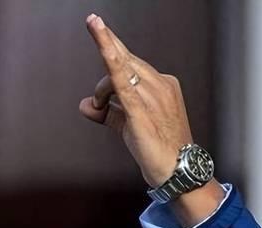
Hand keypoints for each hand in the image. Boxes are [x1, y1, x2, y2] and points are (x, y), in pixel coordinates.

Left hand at [79, 13, 193, 187]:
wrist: (177, 170)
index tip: (97, 23)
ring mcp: (153, 96)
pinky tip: (103, 47)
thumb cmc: (156, 147)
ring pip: (117, 74)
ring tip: (100, 106)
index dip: (111, 42)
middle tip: (92, 40)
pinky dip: (111, 65)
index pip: (130, 62)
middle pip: (122, 63)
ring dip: (101, 91)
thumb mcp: (127, 125)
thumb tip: (84, 105)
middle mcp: (159, 85)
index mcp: (161, 84)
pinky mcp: (141, 112)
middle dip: (104, 66)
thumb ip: (106, 113)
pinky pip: (123, 83)